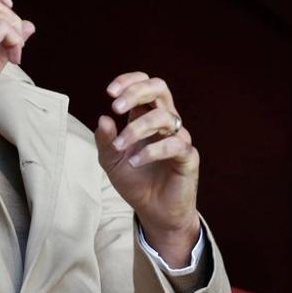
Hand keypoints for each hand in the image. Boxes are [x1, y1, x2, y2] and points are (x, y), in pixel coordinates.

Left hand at [94, 72, 200, 266]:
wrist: (152, 210)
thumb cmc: (134, 180)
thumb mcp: (110, 160)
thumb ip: (104, 140)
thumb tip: (103, 118)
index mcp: (145, 116)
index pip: (144, 85)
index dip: (129, 81)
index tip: (109, 92)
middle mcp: (164, 122)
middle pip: (159, 89)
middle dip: (136, 91)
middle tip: (116, 106)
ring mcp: (178, 138)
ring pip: (164, 116)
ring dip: (136, 128)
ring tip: (120, 146)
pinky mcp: (188, 157)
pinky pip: (175, 144)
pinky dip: (151, 151)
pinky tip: (135, 161)